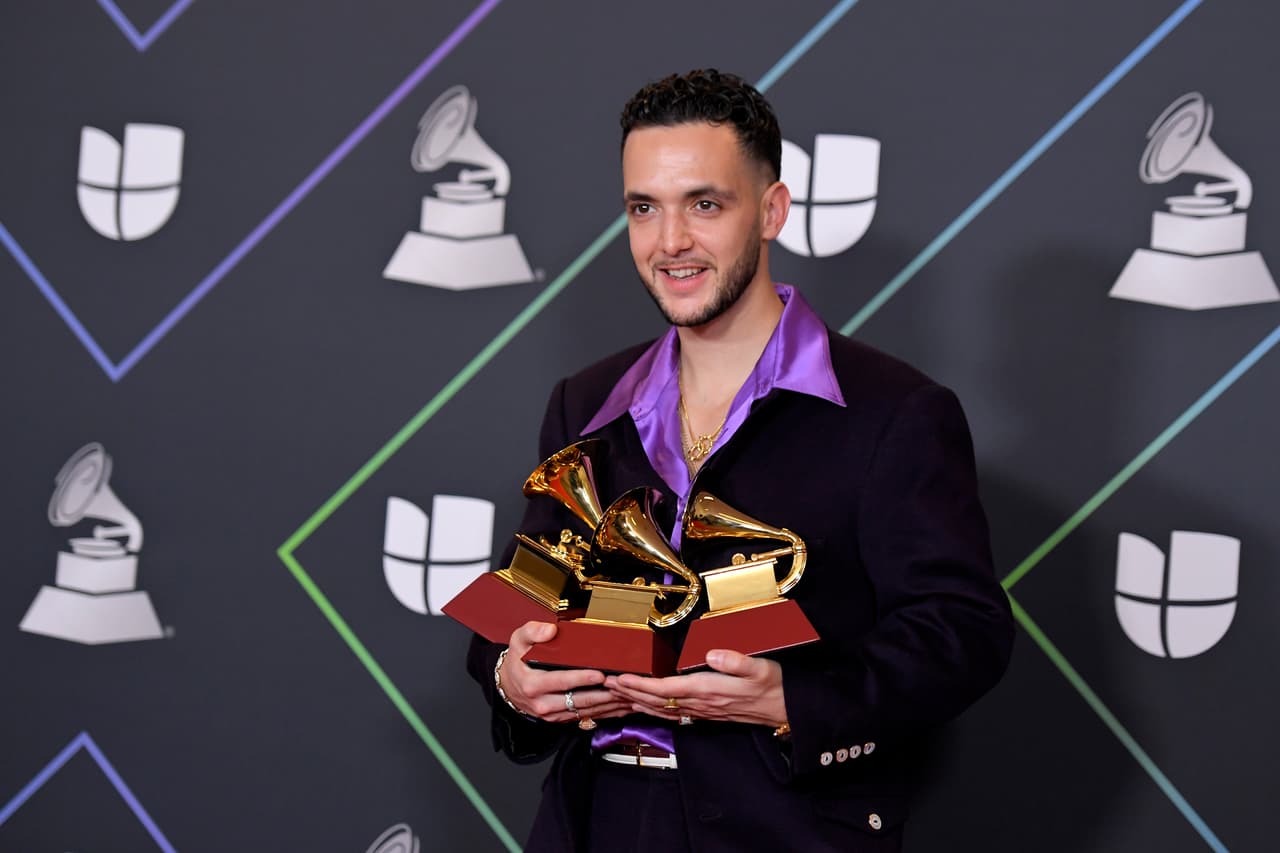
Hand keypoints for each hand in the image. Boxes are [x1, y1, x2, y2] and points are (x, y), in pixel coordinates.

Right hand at [498, 622, 631, 723]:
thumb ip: (533, 631)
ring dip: (609, 705)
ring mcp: (553, 714)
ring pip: (586, 711)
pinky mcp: (561, 719)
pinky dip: (605, 712)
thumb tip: (551, 630)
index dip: (582, 679)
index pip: (562, 682)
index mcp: (533, 684)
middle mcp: (543, 703)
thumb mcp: (518, 640)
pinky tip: (620, 706)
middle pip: (578, 700)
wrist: (508, 686)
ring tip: (628, 696)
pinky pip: (586, 716)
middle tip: (623, 686)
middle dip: (604, 694)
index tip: (600, 674)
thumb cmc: (517, 661)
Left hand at [607, 649, 787, 727]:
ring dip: (639, 701)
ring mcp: (703, 711)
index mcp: (709, 689)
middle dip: (631, 693)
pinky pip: (674, 714)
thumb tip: (713, 654)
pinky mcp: (707, 713)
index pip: (666, 689)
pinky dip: (655, 710)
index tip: (621, 678)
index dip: (641, 685)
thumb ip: (736, 661)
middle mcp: (702, 703)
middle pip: (658, 701)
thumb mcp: (760, 667)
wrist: (786, 709)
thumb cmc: (773, 685)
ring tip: (619, 693)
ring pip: (663, 710)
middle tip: (608, 683)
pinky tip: (647, 707)